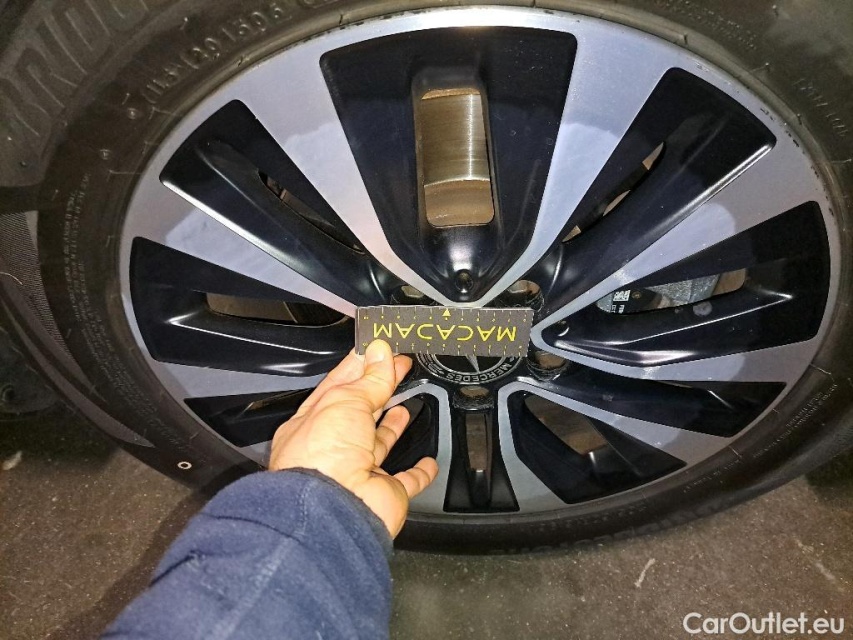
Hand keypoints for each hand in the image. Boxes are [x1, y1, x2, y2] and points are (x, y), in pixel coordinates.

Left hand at [269, 340, 438, 537]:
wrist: (332, 511)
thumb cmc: (321, 457)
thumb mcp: (345, 401)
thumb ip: (369, 379)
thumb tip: (381, 353)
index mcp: (312, 423)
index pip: (339, 387)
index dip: (360, 366)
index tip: (379, 350)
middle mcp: (333, 449)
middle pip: (359, 414)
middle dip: (379, 390)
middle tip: (399, 368)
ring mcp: (359, 473)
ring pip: (378, 446)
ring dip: (392, 428)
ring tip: (405, 408)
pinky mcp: (383, 494)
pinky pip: (405, 482)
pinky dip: (419, 473)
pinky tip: (428, 462)